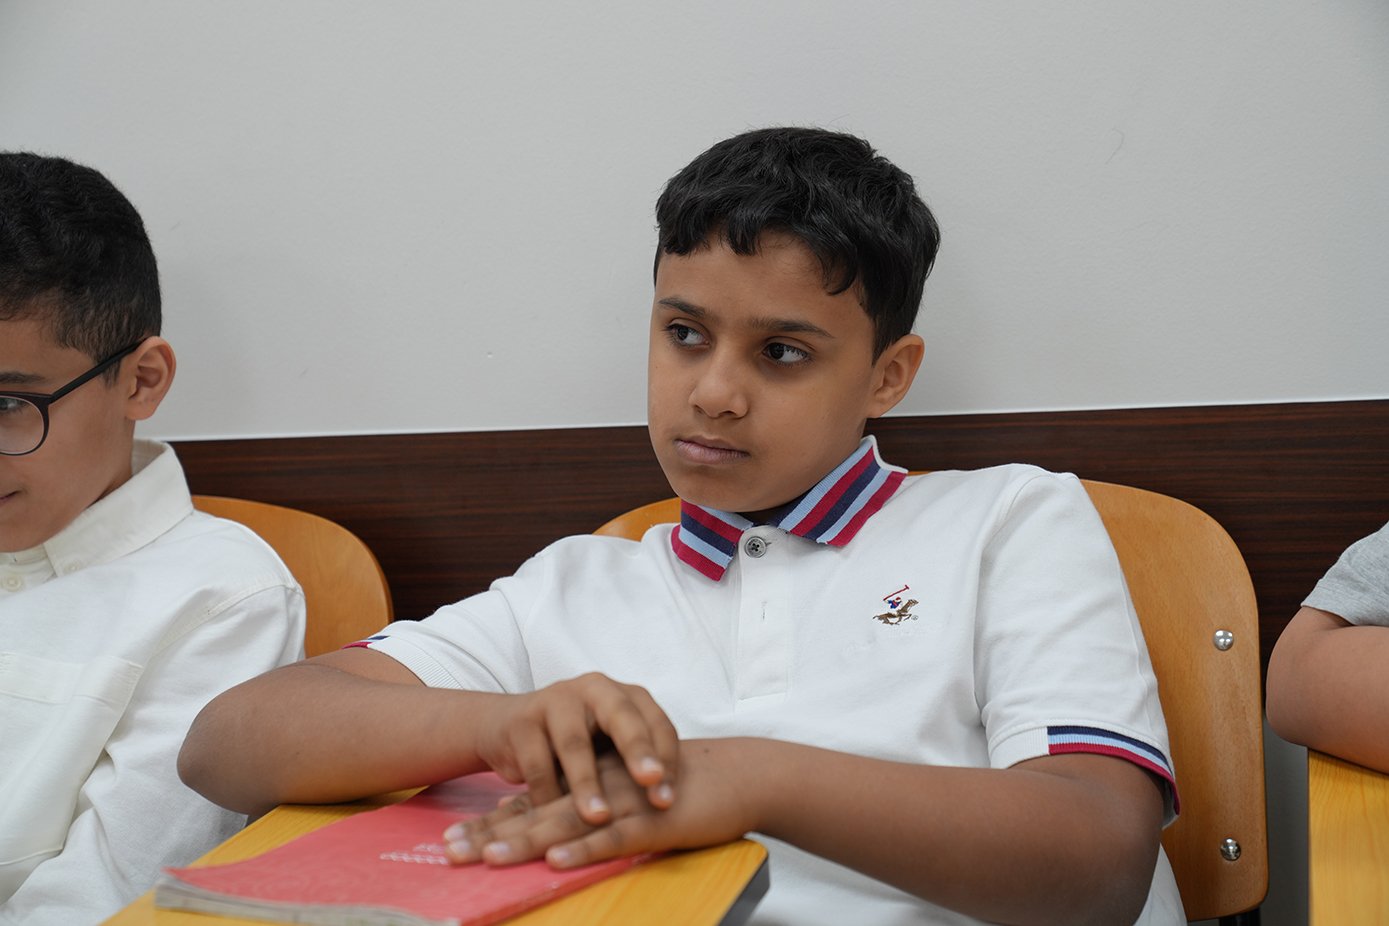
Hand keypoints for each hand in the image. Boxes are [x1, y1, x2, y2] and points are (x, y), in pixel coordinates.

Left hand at [444, 738, 756, 867]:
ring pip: (567, 822)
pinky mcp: (652, 820)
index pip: (532, 804)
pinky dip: (584, 849)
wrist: (735, 776)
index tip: (449, 838)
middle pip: (537, 813)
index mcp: (589, 785)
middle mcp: (599, 790)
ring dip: (526, 840)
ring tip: (488, 857)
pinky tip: (557, 860)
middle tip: (449, 850)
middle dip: (491, 833)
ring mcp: (624, 803)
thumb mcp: (623, 795)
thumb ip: (582, 807)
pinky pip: (614, 837)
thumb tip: (536, 831)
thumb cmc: (678, 790)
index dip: (490, 822)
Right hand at [472, 673, 678, 824]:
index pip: (656, 723)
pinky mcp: (522, 720)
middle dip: (639, 751)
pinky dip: (547, 794)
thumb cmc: (577, 744)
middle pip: (623, 718)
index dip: (666, 759)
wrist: (510, 728)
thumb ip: (636, 764)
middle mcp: (594, 689)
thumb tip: (671, 806)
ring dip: (588, 783)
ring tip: (599, 816)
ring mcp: (556, 699)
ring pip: (576, 743)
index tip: (668, 800)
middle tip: (651, 782)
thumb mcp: (610, 747)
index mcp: (625, 695)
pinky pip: (537, 762)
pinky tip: (553, 818)